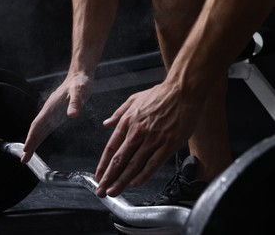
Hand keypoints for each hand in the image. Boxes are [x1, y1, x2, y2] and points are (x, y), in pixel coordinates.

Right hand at [21, 72, 92, 162]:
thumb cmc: (80, 83)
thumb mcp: (79, 92)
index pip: (37, 125)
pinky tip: (37, 144)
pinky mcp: (56, 116)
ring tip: (27, 156)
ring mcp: (51, 114)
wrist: (80, 76)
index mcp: (51, 107)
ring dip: (33, 143)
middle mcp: (48, 112)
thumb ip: (75, 103)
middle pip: (35, 130)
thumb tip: (72, 115)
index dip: (31, 137)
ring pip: (39, 130)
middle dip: (29, 144)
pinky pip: (45, 129)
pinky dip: (40, 137)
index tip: (26, 149)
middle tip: (23, 160)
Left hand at [95, 81, 203, 196]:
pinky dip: (143, 175)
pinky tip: (135, 183)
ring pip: (134, 165)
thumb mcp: (133, 99)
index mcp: (127, 122)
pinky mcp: (168, 144)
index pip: (111, 148)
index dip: (103, 165)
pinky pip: (153, 163)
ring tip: (113, 192)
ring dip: (122, 181)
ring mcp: (153, 139)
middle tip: (101, 191)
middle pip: (119, 160)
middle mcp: (137, 132)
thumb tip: (106, 124)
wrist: (183, 90)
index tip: (99, 176)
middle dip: (108, 178)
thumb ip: (118, 113)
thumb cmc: (160, 94)